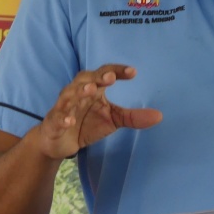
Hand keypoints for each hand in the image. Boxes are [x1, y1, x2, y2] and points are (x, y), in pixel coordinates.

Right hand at [34, 64, 161, 158]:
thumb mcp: (112, 120)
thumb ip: (133, 117)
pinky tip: (70, 120)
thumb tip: (159, 116)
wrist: (58, 141)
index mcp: (92, 88)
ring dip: (80, 91)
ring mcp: (64, 106)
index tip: (133, 73)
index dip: (117, 71)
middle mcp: (77, 92)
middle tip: (110, 78)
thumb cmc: (85, 124)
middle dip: (97, 77)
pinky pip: (58, 117)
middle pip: (86, 79)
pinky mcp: (53, 122)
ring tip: (91, 90)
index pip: (105, 74)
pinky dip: (64, 118)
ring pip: (69, 94)